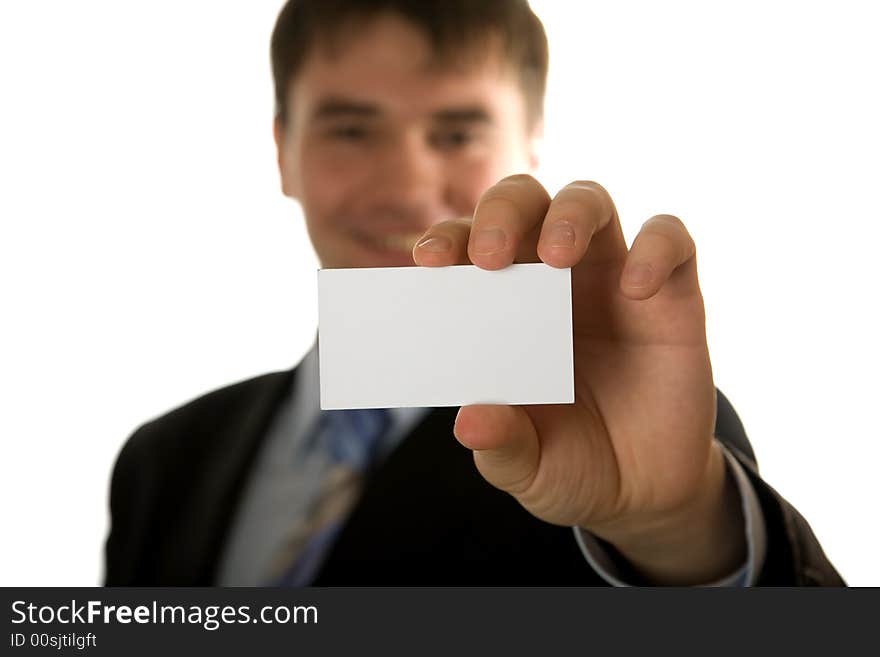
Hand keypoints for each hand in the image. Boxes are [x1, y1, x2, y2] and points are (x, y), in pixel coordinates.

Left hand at [412, 175, 745, 583]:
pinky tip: (638, 289)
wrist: (643, 490)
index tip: (428, 261)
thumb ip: (500, 444)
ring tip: (558, 256)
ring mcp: (612, 279)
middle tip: (489, 255)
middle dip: (502, 214)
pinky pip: (671, 240)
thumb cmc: (569, 462)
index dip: (447, 241)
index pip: (467, 248)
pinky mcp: (672, 294)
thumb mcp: (528, 467)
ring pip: (591, 201)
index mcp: (502, 307)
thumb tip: (471, 421)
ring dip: (570, 214)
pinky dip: (656, 249)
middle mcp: (552, 279)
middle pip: (525, 202)